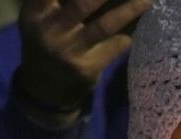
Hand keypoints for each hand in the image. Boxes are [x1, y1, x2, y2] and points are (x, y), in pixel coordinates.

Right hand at [14, 0, 150, 125]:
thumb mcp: (39, 14)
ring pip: (106, 24)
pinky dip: (132, 31)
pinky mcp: (87, 68)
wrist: (43, 88)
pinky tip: (144, 21)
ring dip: (131, 8)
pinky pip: (116, 45)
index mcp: (36, 10)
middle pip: (84, 2)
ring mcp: (69, 51)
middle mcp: (50, 30)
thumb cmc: (47, 39)